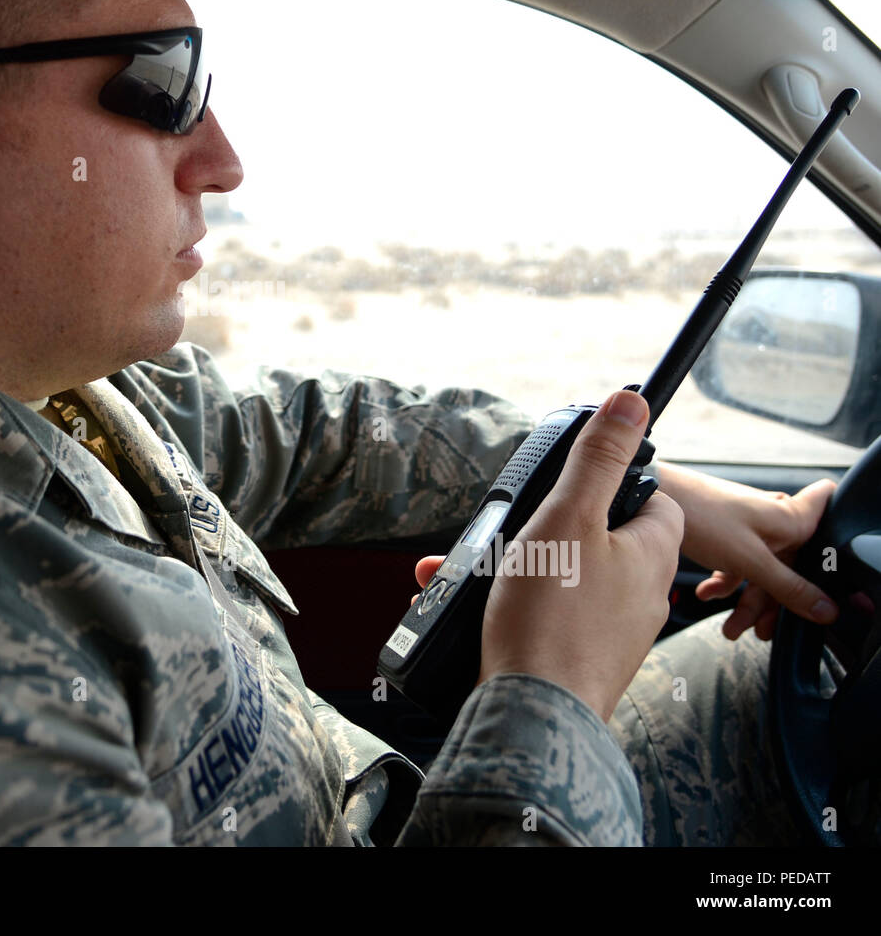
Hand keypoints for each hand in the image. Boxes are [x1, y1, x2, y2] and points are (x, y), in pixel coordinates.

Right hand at [415, 390, 682, 721]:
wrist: (533, 717)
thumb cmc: (553, 618)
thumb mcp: (570, 516)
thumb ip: (599, 458)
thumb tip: (632, 402)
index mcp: (651, 555)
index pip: (651, 501)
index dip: (612, 487)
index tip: (573, 488)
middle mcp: (641, 596)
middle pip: (598, 539)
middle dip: (540, 530)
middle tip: (506, 533)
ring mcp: (610, 634)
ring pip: (563, 579)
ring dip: (512, 568)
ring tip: (466, 571)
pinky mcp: (578, 661)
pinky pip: (547, 618)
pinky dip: (511, 607)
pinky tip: (474, 609)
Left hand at [656, 462, 837, 640]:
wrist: (651, 498)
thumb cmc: (704, 517)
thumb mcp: (750, 559)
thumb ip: (787, 586)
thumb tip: (825, 610)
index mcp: (790, 519)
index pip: (828, 527)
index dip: (833, 554)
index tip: (826, 586)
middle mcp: (775, 521)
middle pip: (791, 567)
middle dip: (776, 603)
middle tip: (763, 633)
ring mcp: (750, 528)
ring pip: (762, 571)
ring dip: (747, 602)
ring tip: (731, 629)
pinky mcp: (726, 533)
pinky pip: (737, 565)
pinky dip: (725, 582)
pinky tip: (706, 595)